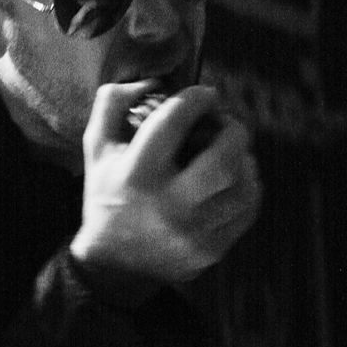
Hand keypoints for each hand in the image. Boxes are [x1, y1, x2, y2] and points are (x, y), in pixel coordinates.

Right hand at [70, 81, 261, 284]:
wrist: (114, 264)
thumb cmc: (107, 195)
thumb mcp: (97, 148)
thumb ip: (113, 104)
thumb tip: (152, 82)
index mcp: (136, 174)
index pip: (173, 122)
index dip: (196, 99)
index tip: (205, 94)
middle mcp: (166, 204)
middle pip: (222, 158)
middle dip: (234, 130)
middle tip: (229, 122)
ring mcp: (192, 231)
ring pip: (241, 185)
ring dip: (244, 159)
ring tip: (234, 151)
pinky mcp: (211, 250)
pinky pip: (247, 211)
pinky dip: (249, 188)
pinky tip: (237, 179)